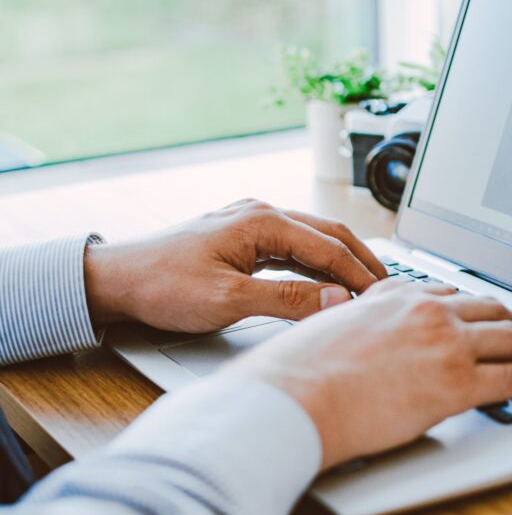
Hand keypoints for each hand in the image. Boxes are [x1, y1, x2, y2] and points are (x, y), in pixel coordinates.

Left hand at [84, 199, 385, 331]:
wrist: (118, 279)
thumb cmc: (164, 285)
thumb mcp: (229, 299)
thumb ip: (287, 300)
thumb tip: (337, 300)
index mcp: (261, 221)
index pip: (329, 246)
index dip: (361, 273)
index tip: (383, 298)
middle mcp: (260, 214)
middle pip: (328, 233)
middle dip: (362, 260)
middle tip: (388, 288)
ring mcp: (250, 223)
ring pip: (312, 239)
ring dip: (341, 262)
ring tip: (366, 287)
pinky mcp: (242, 239)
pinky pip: (292, 248)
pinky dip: (316, 265)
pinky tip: (326, 283)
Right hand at [225, 280, 511, 469]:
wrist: (292, 399)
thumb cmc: (295, 373)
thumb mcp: (324, 328)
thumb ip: (352, 321)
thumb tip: (354, 326)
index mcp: (391, 295)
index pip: (448, 292)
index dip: (476, 304)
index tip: (485, 313)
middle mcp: (423, 311)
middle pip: (489, 307)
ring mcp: (444, 343)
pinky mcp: (456, 383)